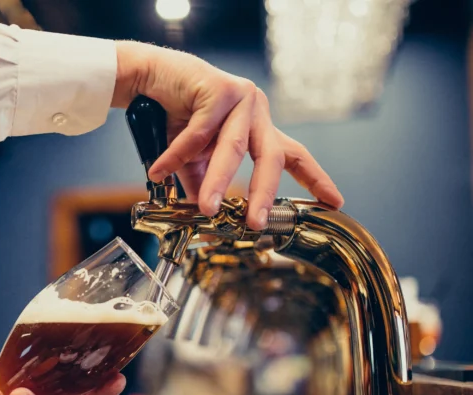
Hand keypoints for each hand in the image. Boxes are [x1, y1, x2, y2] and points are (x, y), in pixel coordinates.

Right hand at [112, 42, 344, 230]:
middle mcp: (256, 112)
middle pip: (270, 157)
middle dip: (263, 193)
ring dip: (217, 181)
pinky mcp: (219, 88)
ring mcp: (241, 98)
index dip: (314, 179)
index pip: (294, 155)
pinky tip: (159, 170)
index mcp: (258, 129)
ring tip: (207, 207)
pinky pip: (199, 132)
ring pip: (233, 148)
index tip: (335, 201)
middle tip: (255, 223)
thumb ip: (205, 185)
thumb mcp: (195, 160)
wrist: (152, 79)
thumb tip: (207, 220)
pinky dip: (177, 155)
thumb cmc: (177, 116)